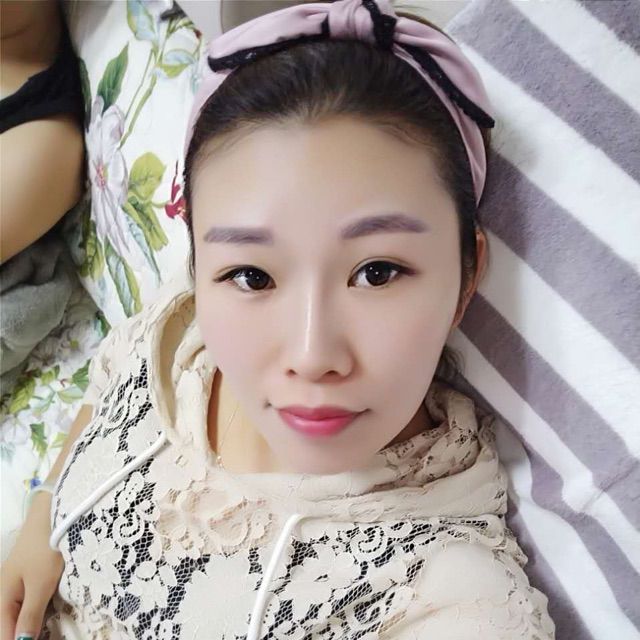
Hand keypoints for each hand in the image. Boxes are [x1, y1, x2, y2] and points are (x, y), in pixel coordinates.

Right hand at [0, 492, 63, 639]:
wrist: (53, 514)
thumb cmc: (45, 549)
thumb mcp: (40, 585)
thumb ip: (30, 616)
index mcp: (2, 597)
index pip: (4, 633)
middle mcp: (6, 591)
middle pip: (10, 624)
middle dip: (23, 634)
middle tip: (46, 636)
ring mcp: (19, 581)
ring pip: (20, 613)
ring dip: (30, 624)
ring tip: (46, 632)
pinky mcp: (33, 573)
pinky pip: (30, 600)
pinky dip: (37, 611)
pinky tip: (47, 617)